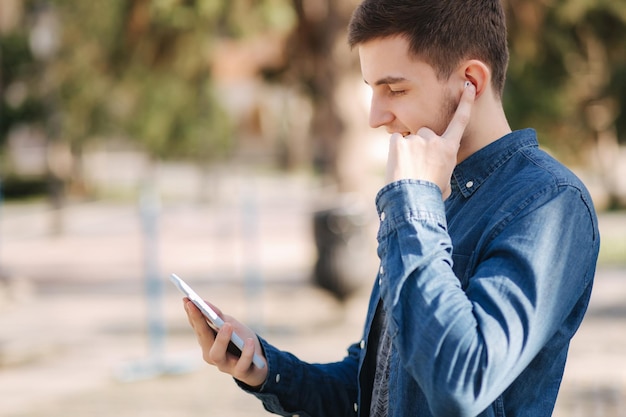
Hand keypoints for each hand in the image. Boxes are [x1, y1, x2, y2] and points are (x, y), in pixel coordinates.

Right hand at [184, 298, 267, 387]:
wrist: (260, 363)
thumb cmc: (241, 341)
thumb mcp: (231, 325)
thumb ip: (218, 316)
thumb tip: (204, 302)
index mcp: (208, 342)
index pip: (197, 327)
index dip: (191, 314)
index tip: (187, 299)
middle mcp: (212, 355)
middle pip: (203, 339)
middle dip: (200, 322)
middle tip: (200, 307)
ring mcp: (225, 365)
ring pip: (217, 355)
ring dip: (221, 339)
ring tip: (228, 325)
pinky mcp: (241, 372)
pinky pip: (242, 364)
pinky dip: (246, 352)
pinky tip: (249, 341)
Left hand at [385, 82, 475, 198]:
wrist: (412, 199)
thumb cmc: (430, 196)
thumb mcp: (445, 183)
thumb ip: (442, 167)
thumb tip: (437, 168)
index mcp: (449, 150)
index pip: (460, 121)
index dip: (465, 103)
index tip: (468, 87)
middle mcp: (434, 140)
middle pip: (426, 133)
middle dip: (421, 145)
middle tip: (417, 166)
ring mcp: (416, 139)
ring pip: (409, 139)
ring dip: (407, 151)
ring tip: (407, 171)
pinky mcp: (399, 142)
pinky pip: (396, 141)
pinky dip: (395, 152)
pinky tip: (398, 166)